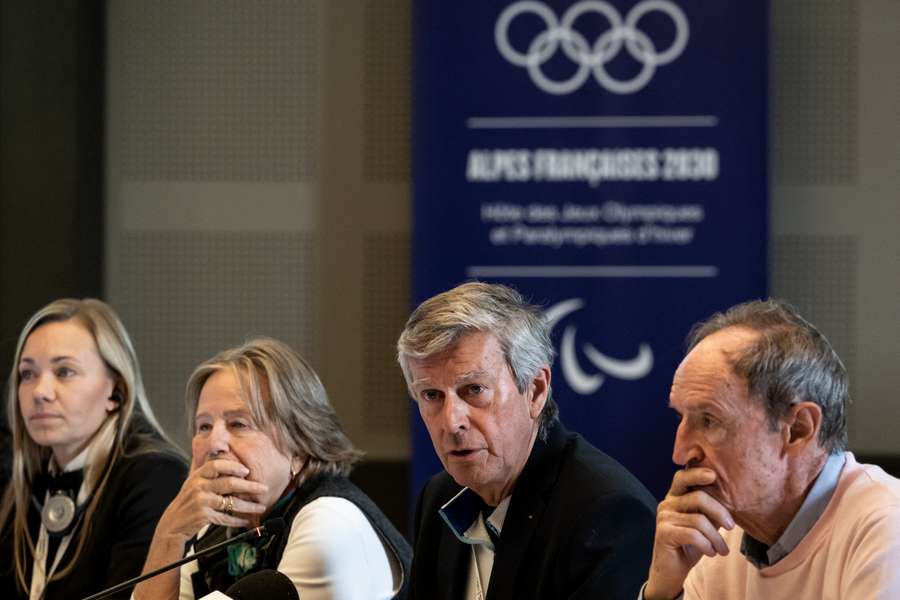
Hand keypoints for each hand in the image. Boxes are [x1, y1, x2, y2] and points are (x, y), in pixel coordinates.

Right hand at [155, 458, 268, 542]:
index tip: (246, 471)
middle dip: (249, 486)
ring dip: (249, 506)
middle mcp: (199, 487)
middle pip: (229, 483)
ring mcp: (202, 502)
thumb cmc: (187, 502)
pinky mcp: (204, 516)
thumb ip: (210, 474)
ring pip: (231, 503)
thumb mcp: (194, 483)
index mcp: (198, 476)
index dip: (233, 467)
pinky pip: (226, 518)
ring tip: (260, 507)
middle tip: (263, 488)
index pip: (216, 465)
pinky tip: (246, 521)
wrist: (172, 523)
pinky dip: (237, 521)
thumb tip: (233, 465)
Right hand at [644, 468, 734, 599]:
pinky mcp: (663, 532)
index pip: (684, 476)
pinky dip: (707, 545)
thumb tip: (732, 497)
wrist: (672, 570)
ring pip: (699, 520)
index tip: (714, 475)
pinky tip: (711, 553)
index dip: (698, 473)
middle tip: (732, 527)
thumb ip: (711, 509)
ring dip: (716, 538)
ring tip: (722, 550)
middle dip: (720, 512)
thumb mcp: (704, 524)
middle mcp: (667, 502)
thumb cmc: (690, 545)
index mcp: (676, 496)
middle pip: (698, 497)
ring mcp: (663, 517)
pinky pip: (693, 534)